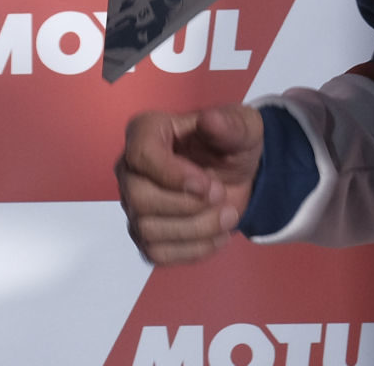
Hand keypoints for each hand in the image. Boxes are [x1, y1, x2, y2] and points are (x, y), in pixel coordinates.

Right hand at [116, 104, 265, 263]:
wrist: (237, 176)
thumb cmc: (232, 144)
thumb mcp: (243, 128)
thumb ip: (230, 125)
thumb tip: (209, 120)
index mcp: (146, 131)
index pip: (141, 155)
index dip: (174, 176)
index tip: (209, 185)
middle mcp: (130, 168)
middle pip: (140, 199)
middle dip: (188, 206)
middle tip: (221, 196)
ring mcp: (134, 204)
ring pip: (148, 230)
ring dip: (196, 230)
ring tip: (227, 216)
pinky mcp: (144, 234)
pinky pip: (156, 253)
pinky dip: (193, 250)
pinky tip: (217, 236)